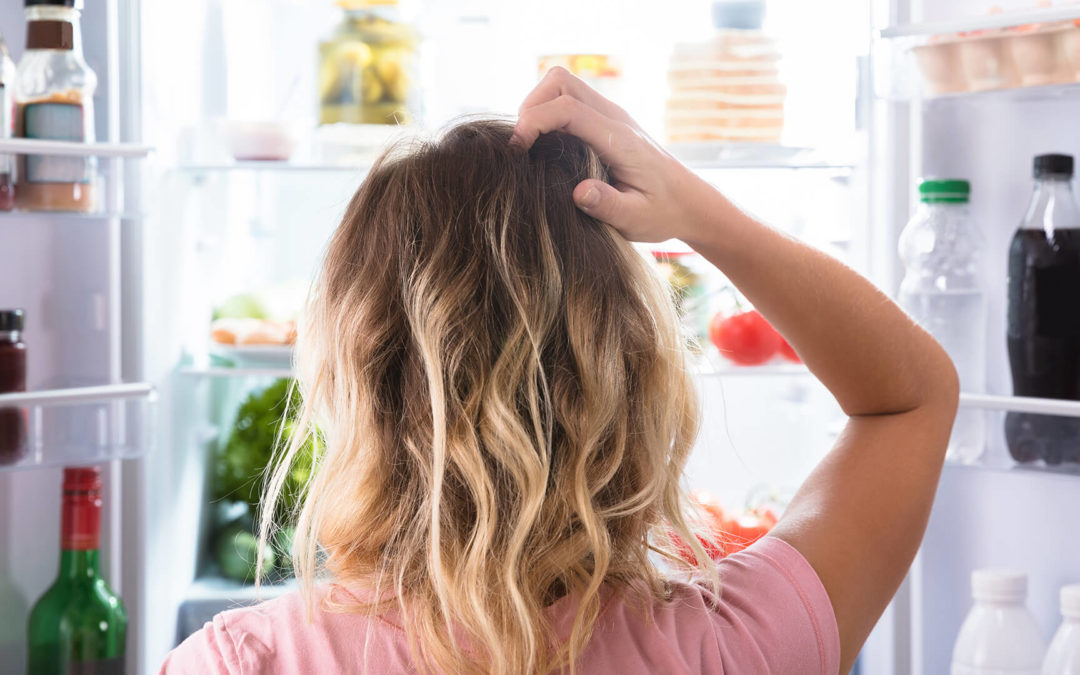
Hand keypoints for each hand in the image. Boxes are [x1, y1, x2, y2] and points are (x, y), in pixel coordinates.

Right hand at [512, 67, 718, 243]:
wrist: (689, 202)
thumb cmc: (663, 213)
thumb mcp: (636, 220)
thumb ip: (608, 206)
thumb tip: (579, 192)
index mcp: (620, 139)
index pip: (568, 109)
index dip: (534, 121)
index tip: (517, 150)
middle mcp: (614, 118)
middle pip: (560, 81)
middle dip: (531, 106)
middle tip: (520, 145)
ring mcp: (610, 115)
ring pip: (563, 85)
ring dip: (538, 106)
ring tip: (528, 145)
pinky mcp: (606, 121)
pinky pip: (569, 100)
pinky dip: (548, 113)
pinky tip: (545, 147)